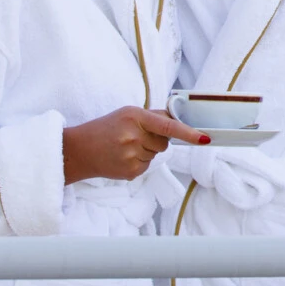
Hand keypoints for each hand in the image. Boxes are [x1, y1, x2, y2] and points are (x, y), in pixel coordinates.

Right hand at [61, 106, 207, 181]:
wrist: (79, 150)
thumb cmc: (106, 128)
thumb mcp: (127, 114)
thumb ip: (153, 117)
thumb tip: (178, 120)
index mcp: (134, 116)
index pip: (168, 125)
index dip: (188, 133)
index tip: (204, 139)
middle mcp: (133, 136)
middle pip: (164, 142)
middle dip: (155, 140)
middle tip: (134, 136)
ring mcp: (131, 156)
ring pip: (156, 154)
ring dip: (146, 151)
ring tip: (125, 147)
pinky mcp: (130, 172)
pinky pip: (148, 166)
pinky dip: (139, 162)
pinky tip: (123, 158)